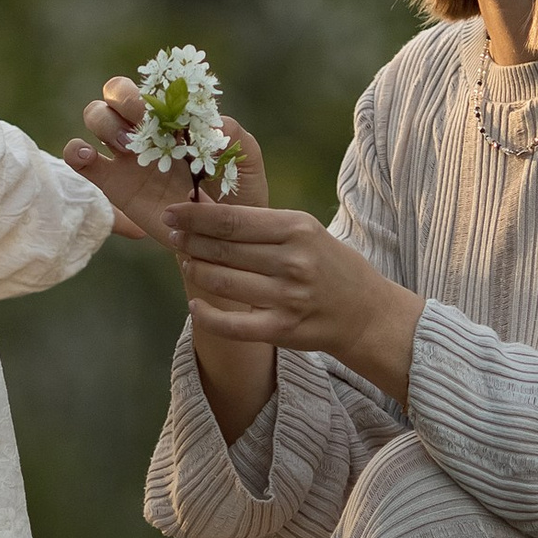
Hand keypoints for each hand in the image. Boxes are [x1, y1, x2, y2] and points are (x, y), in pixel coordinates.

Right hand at [65, 75, 268, 245]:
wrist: (218, 240)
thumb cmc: (236, 199)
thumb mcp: (247, 167)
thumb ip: (238, 139)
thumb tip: (216, 123)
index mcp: (177, 118)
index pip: (155, 84)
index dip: (156, 87)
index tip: (170, 109)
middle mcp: (147, 130)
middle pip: (116, 92)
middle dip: (125, 97)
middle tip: (142, 122)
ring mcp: (125, 155)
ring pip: (96, 116)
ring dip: (106, 122)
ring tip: (128, 146)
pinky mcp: (111, 182)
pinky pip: (82, 160)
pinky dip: (77, 151)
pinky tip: (88, 157)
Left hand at [166, 197, 423, 408]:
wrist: (366, 313)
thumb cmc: (330, 265)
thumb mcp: (305, 231)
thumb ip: (260, 223)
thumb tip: (205, 208)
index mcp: (297, 229)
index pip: (232, 220)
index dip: (195, 217)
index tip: (171, 213)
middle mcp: (292, 261)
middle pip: (222, 250)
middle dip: (190, 242)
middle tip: (174, 237)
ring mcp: (287, 297)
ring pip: (221, 283)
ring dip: (196, 272)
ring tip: (188, 264)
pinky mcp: (282, 329)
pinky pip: (232, 324)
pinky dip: (207, 315)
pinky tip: (196, 305)